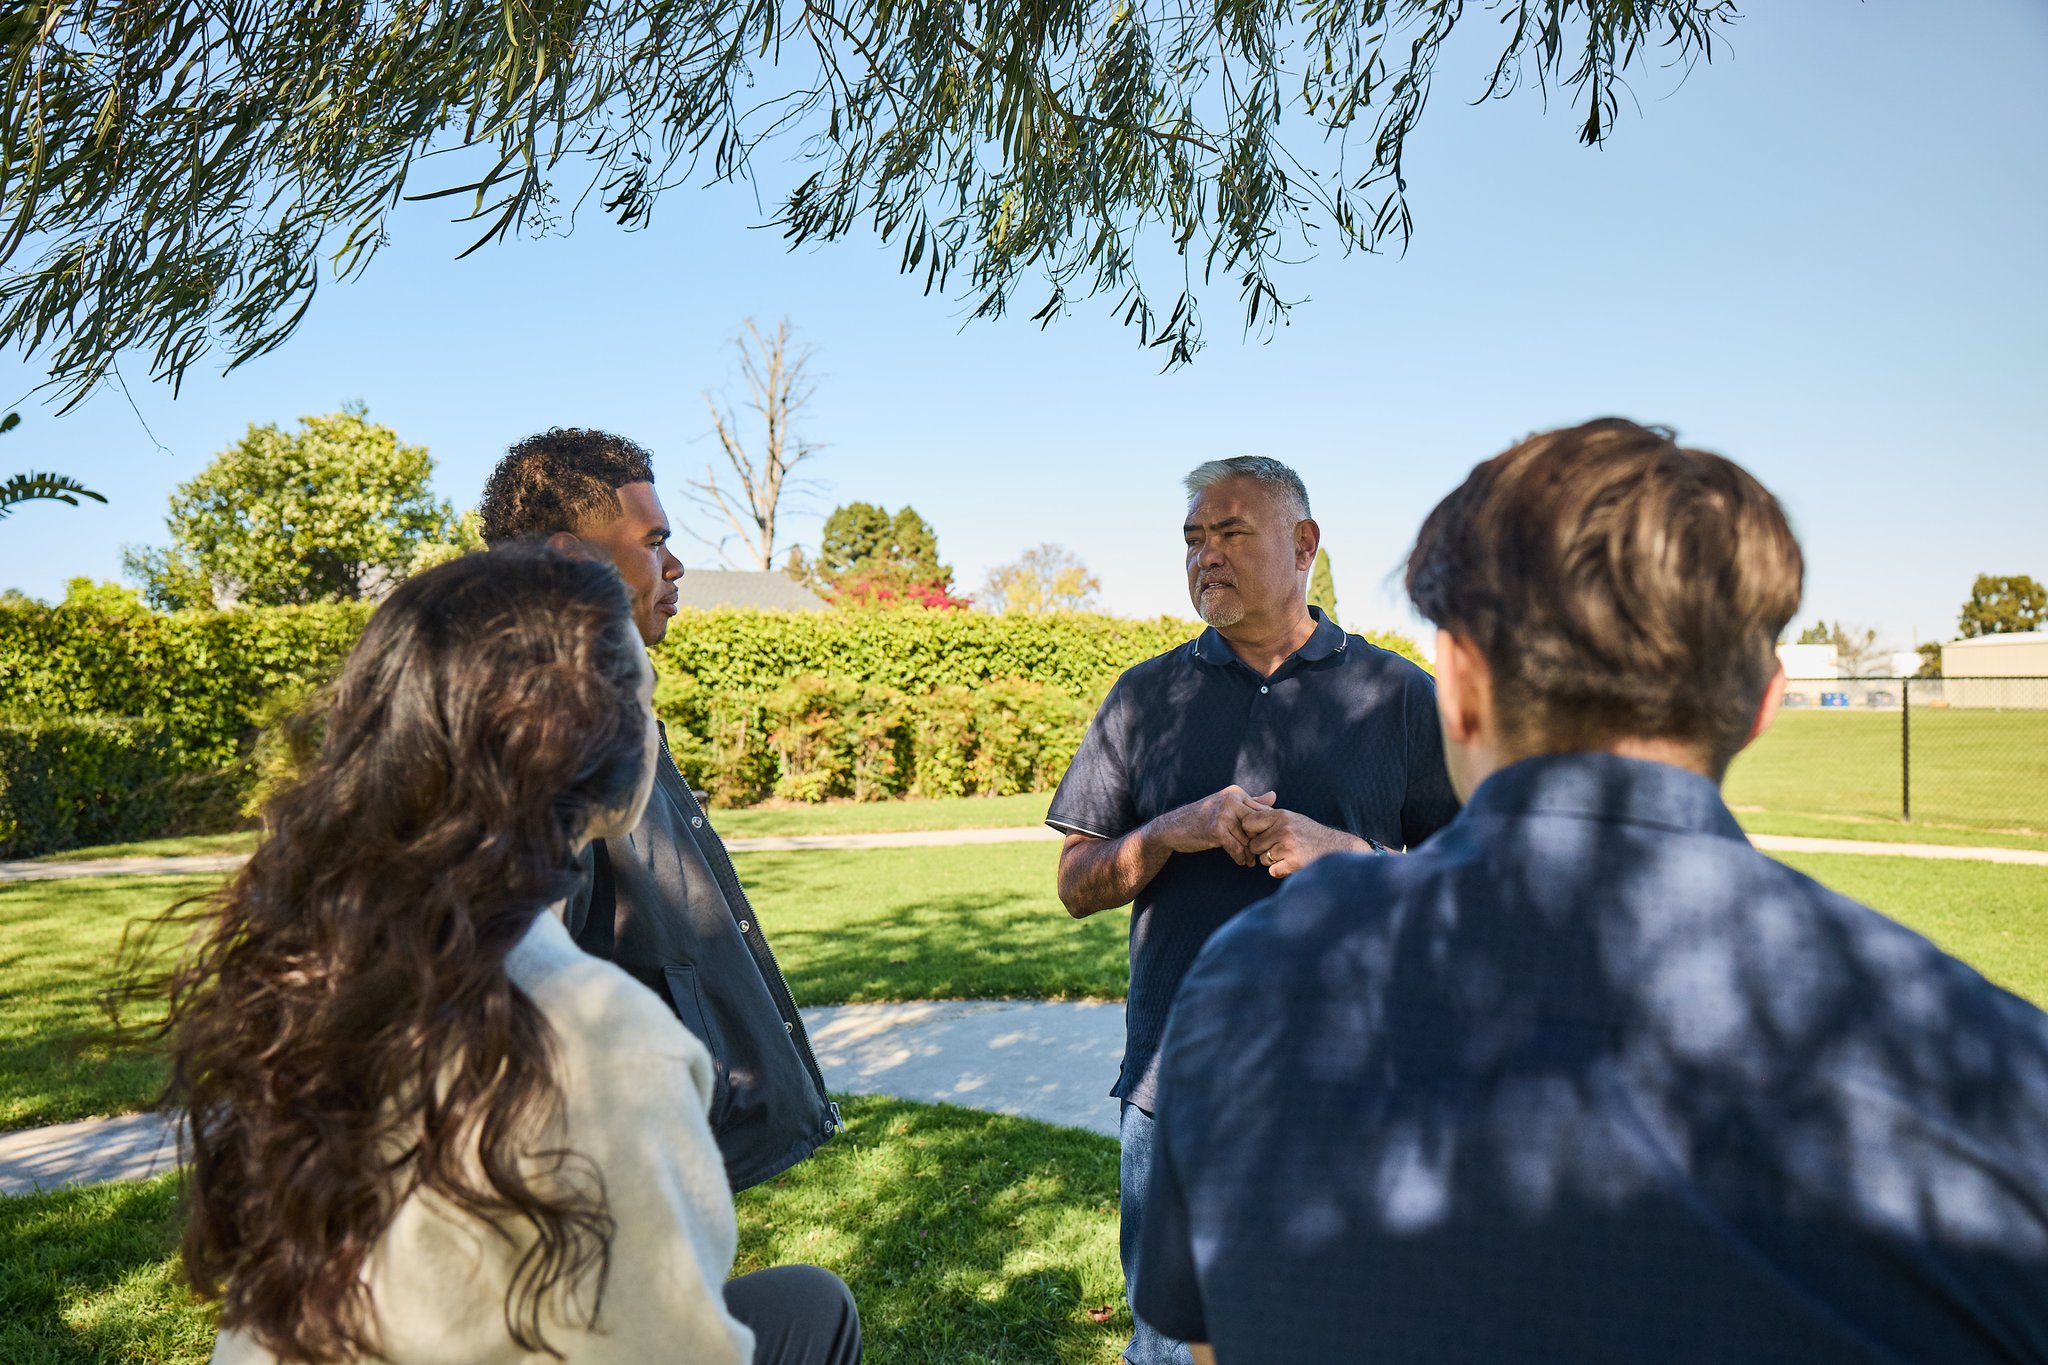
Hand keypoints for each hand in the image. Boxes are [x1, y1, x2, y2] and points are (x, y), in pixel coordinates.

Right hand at [1152, 786, 1276, 866]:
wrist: (1174, 827)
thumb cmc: (1202, 817)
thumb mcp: (1227, 806)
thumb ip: (1251, 801)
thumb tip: (1274, 796)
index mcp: (1236, 793)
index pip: (1261, 812)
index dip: (1265, 829)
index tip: (1266, 841)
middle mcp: (1231, 800)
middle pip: (1256, 825)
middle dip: (1259, 842)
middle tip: (1263, 855)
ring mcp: (1223, 814)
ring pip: (1246, 839)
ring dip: (1250, 854)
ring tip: (1251, 862)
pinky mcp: (1216, 829)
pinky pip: (1236, 847)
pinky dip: (1240, 857)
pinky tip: (1240, 862)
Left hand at [1239, 807, 1372, 877]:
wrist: (1336, 848)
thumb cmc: (1309, 833)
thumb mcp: (1291, 818)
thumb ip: (1269, 815)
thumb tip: (1247, 807)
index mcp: (1281, 815)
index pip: (1248, 822)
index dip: (1251, 831)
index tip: (1260, 835)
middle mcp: (1283, 829)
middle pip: (1253, 845)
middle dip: (1262, 849)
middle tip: (1279, 848)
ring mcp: (1288, 846)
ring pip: (1262, 859)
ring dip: (1272, 860)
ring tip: (1289, 854)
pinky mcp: (1293, 863)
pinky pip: (1273, 871)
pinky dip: (1280, 871)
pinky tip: (1293, 864)